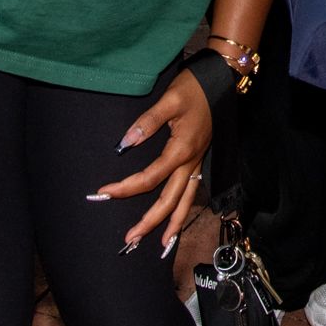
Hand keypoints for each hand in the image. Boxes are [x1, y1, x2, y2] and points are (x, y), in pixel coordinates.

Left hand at [97, 67, 212, 252]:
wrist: (221, 81)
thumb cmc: (196, 88)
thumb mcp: (170, 99)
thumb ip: (147, 122)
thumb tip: (125, 144)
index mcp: (182, 149)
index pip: (149, 178)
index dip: (125, 187)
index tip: (104, 193)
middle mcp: (191, 161)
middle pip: (170, 200)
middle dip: (151, 221)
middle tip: (131, 238)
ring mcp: (198, 162)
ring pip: (186, 201)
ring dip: (173, 224)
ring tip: (163, 244)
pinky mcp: (200, 159)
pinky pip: (192, 191)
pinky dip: (184, 208)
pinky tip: (177, 217)